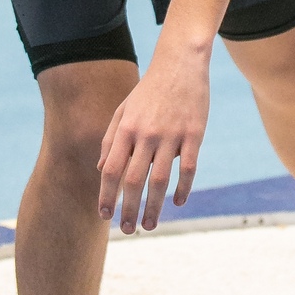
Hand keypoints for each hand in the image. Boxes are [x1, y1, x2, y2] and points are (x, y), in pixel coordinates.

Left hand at [98, 47, 209, 233]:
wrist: (180, 64)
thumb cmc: (149, 90)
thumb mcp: (123, 109)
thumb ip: (110, 138)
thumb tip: (100, 170)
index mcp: (126, 128)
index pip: (110, 169)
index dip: (106, 195)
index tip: (105, 215)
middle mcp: (146, 134)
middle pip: (133, 181)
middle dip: (129, 210)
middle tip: (128, 230)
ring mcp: (171, 135)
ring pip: (160, 180)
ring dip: (154, 208)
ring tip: (150, 226)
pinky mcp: (194, 134)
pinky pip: (188, 169)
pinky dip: (182, 189)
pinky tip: (177, 202)